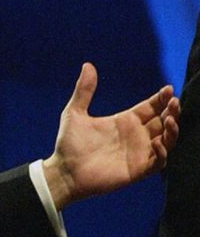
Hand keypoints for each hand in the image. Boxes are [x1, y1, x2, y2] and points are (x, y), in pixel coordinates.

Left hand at [43, 62, 179, 208]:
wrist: (63, 172)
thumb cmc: (68, 144)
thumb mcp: (74, 113)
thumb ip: (84, 91)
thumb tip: (87, 65)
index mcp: (125, 121)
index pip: (151, 107)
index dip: (162, 98)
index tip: (168, 89)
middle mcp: (135, 136)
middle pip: (163, 121)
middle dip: (172, 111)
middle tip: (174, 102)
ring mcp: (138, 153)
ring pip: (167, 140)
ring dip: (173, 130)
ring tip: (171, 119)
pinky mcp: (137, 170)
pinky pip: (159, 162)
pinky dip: (163, 152)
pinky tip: (157, 142)